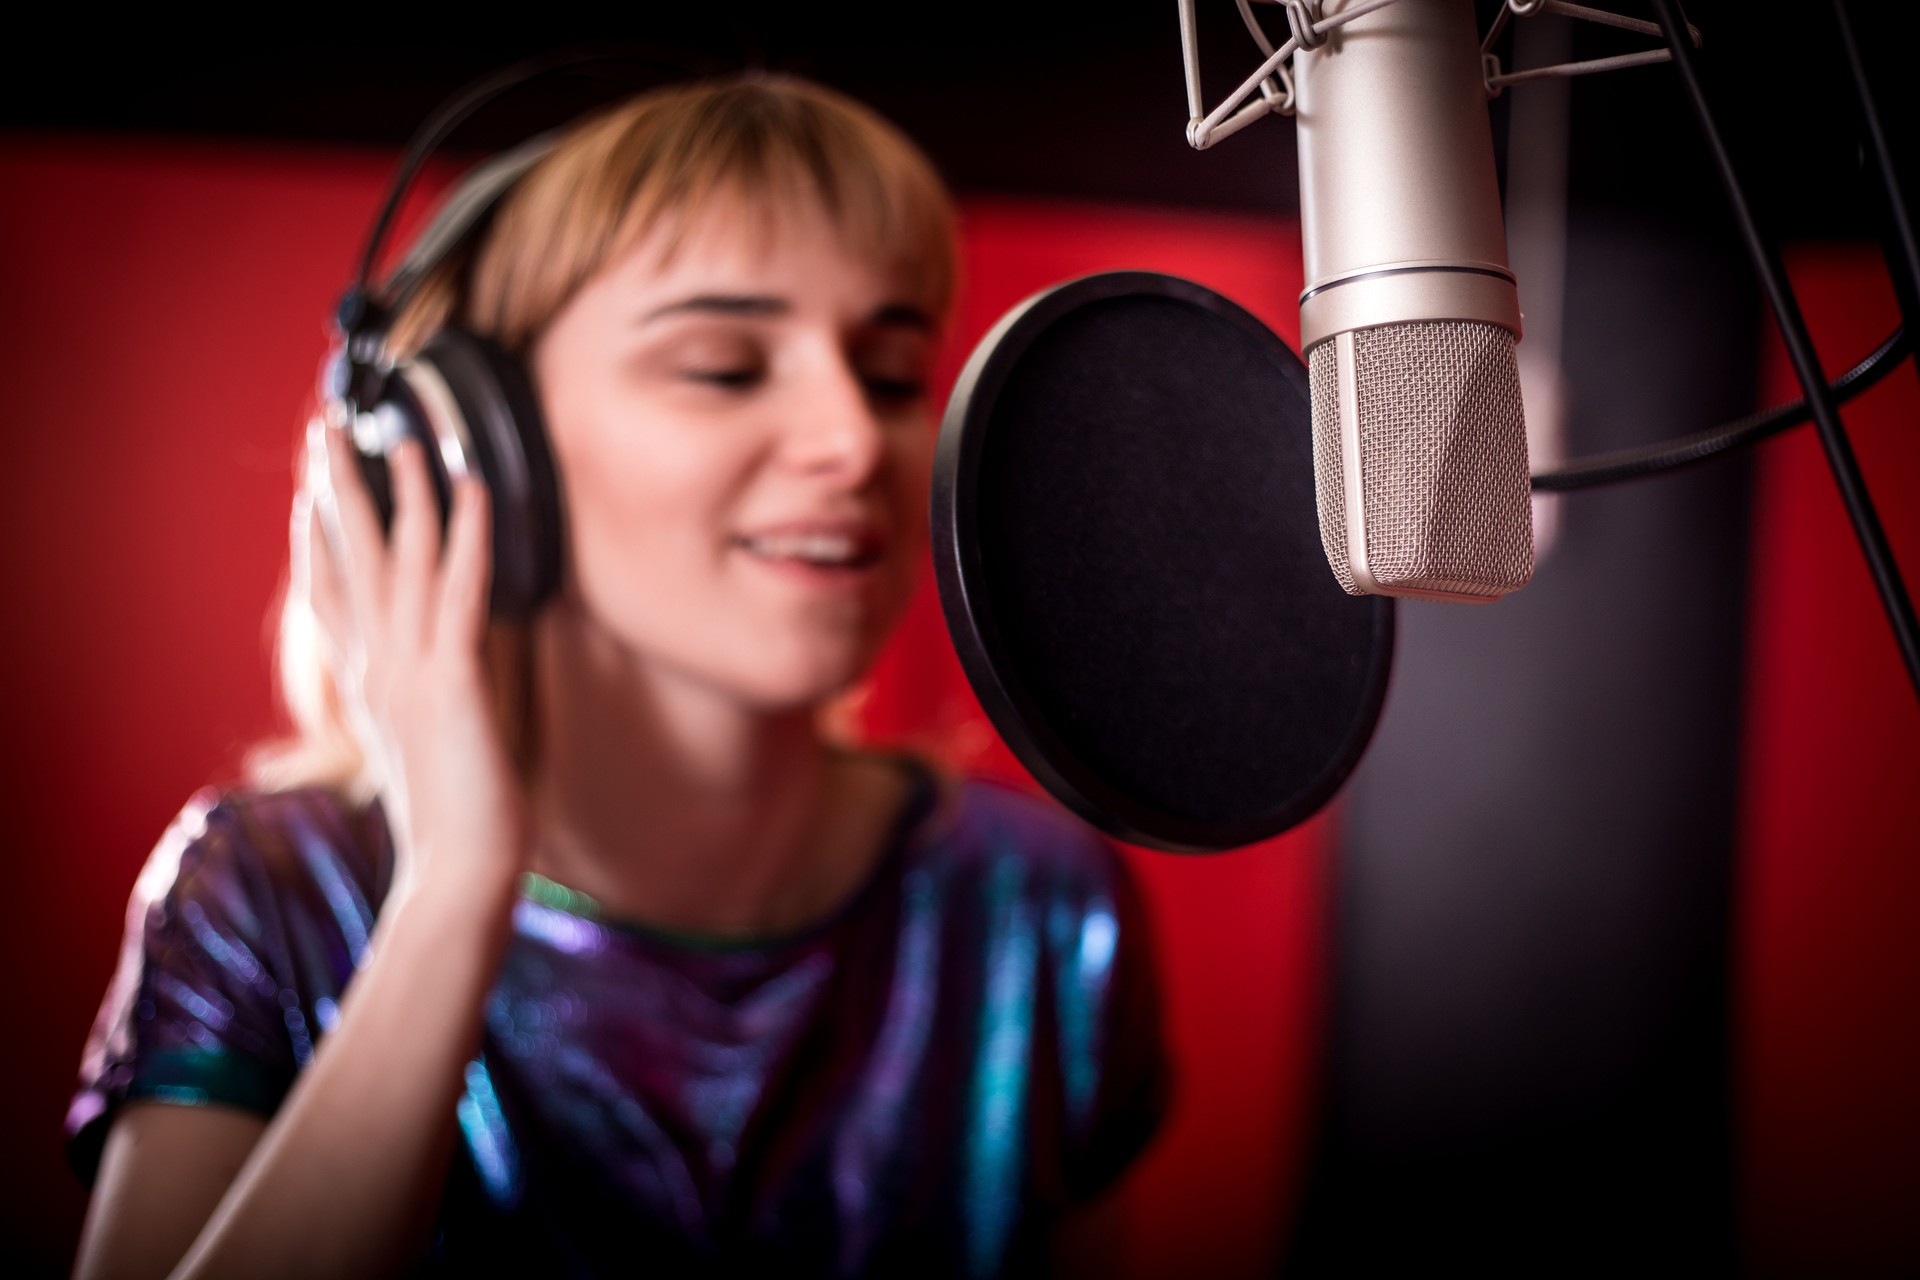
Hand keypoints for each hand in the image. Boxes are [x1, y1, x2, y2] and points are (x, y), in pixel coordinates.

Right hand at [299, 420, 527, 920]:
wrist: (457, 874)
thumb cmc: (449, 821)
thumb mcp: (416, 750)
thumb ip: (409, 705)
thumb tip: (416, 681)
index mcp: (364, 686)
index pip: (330, 593)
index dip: (317, 533)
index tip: (309, 485)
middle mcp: (376, 669)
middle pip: (348, 560)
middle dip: (335, 490)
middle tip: (326, 428)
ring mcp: (409, 671)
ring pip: (399, 562)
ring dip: (402, 493)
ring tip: (402, 436)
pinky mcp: (454, 679)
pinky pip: (461, 591)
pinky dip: (467, 535)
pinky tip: (473, 488)